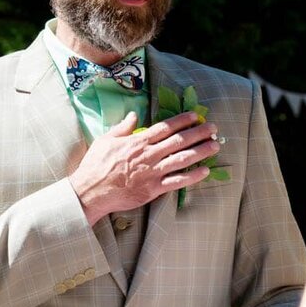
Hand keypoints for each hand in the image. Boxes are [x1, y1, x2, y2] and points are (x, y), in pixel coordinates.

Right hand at [69, 110, 219, 224]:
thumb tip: (134, 115)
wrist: (90, 191)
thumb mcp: (105, 140)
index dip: (183, 120)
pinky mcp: (153, 190)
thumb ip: (122, 127)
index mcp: (138, 141)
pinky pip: (177, 182)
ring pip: (182, 159)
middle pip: (179, 141)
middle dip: (198, 133)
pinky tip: (205, 171)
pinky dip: (192, 176)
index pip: (165, 127)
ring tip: (215, 145)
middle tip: (213, 128)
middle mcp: (148, 155)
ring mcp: (152, 172)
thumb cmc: (95, 165)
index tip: (196, 116)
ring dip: (201, 151)